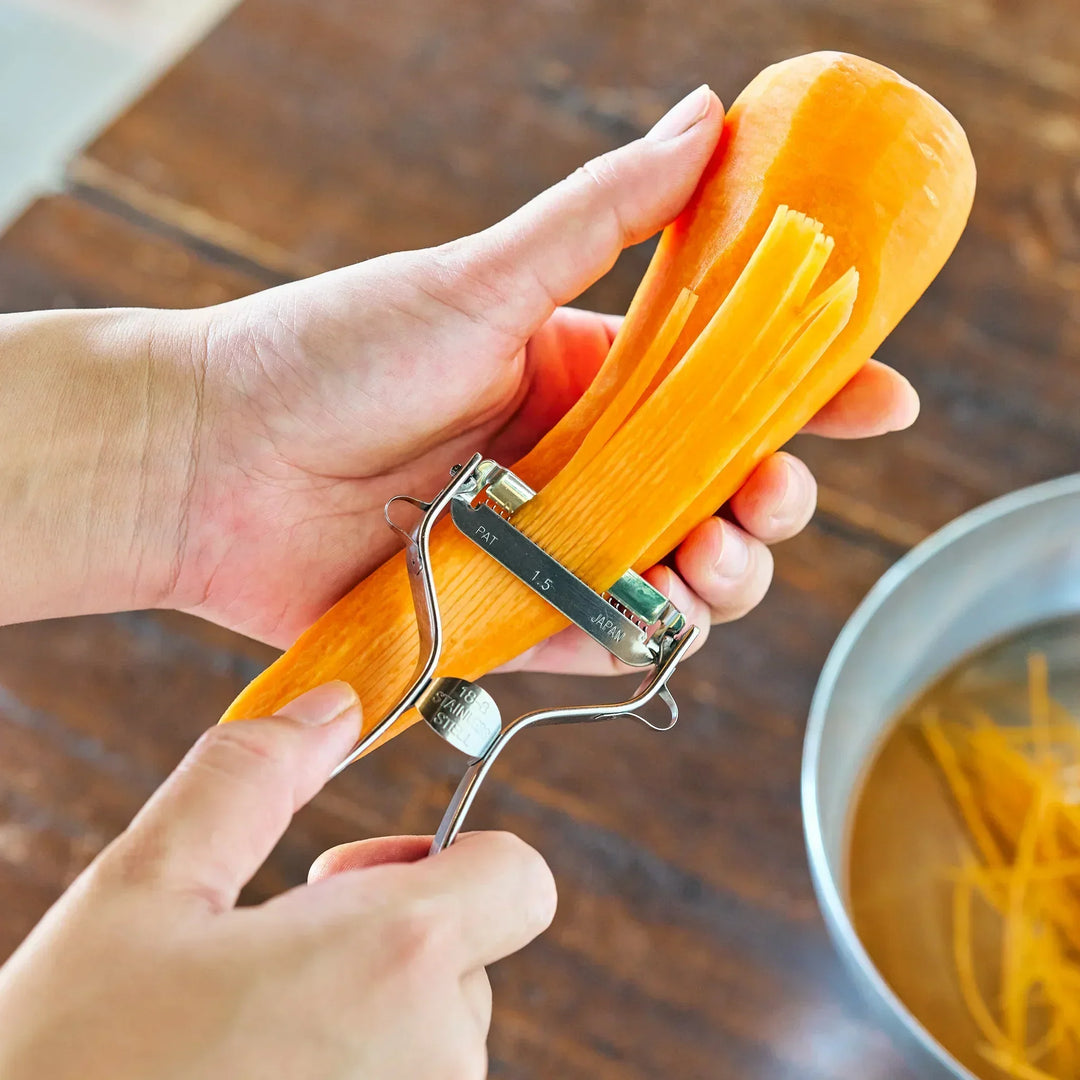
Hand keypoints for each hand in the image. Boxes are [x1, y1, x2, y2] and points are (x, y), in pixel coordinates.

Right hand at [0, 683, 554, 1079]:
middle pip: (471, 957)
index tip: (359, 874)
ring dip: (368, 1015)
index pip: (522, 879)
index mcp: (394, 961)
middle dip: (389, 938)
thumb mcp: (142, 893)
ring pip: (437, 1038)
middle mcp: (435, 1064)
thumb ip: (251, 778)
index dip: (461, 856)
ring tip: (253, 1033)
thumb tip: (334, 705)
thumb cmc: (70, 1068)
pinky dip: (360, 1073)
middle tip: (274, 958)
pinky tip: (262, 1076)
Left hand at [168, 84, 916, 660]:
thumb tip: (710, 119)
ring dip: (732, 570)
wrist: (212, 460)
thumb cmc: (332, 354)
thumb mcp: (479, 277)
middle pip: (720, 490)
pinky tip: (666, 608)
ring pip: (682, 572)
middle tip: (772, 490)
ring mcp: (552, 545)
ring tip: (720, 553)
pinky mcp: (514, 620)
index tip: (879, 399)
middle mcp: (581, 462)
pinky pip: (610, 638)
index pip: (727, 385)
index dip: (811, 393)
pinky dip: (652, 631)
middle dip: (773, 495)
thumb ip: (601, 217)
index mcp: (587, 375)